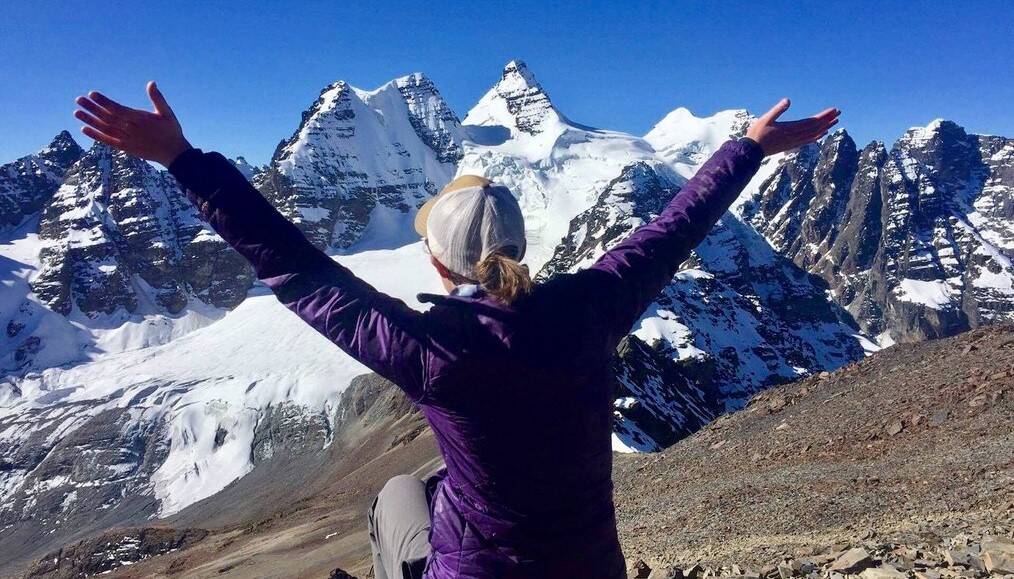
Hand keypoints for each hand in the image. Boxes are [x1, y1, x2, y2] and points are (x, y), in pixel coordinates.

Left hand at [74, 82, 190, 166]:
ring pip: (105, 129)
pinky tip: (84, 129)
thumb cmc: (172, 131)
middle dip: (93, 108)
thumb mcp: (167, 113)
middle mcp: (131, 130)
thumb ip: (158, 98)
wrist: (174, 154)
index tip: (92, 94)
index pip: (118, 109)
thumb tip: (151, 83)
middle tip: (79, 100)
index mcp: (141, 119)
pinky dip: (96, 136)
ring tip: (77, 112)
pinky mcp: (126, 148)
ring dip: (90, 121)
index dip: (104, 102)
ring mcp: (127, 140)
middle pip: (108, 118)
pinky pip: (108, 141)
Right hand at [746, 98, 839, 155]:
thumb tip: (788, 100)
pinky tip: (821, 134)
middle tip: (838, 112)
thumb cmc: (757, 133)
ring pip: (814, 135)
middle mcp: (795, 136)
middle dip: (828, 120)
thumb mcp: (765, 118)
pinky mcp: (791, 145)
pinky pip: (808, 141)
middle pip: (816, 128)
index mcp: (790, 128)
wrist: (752, 151)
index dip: (824, 116)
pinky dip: (816, 137)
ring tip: (834, 122)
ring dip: (825, 128)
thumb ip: (777, 109)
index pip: (812, 122)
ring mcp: (794, 142)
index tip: (834, 110)